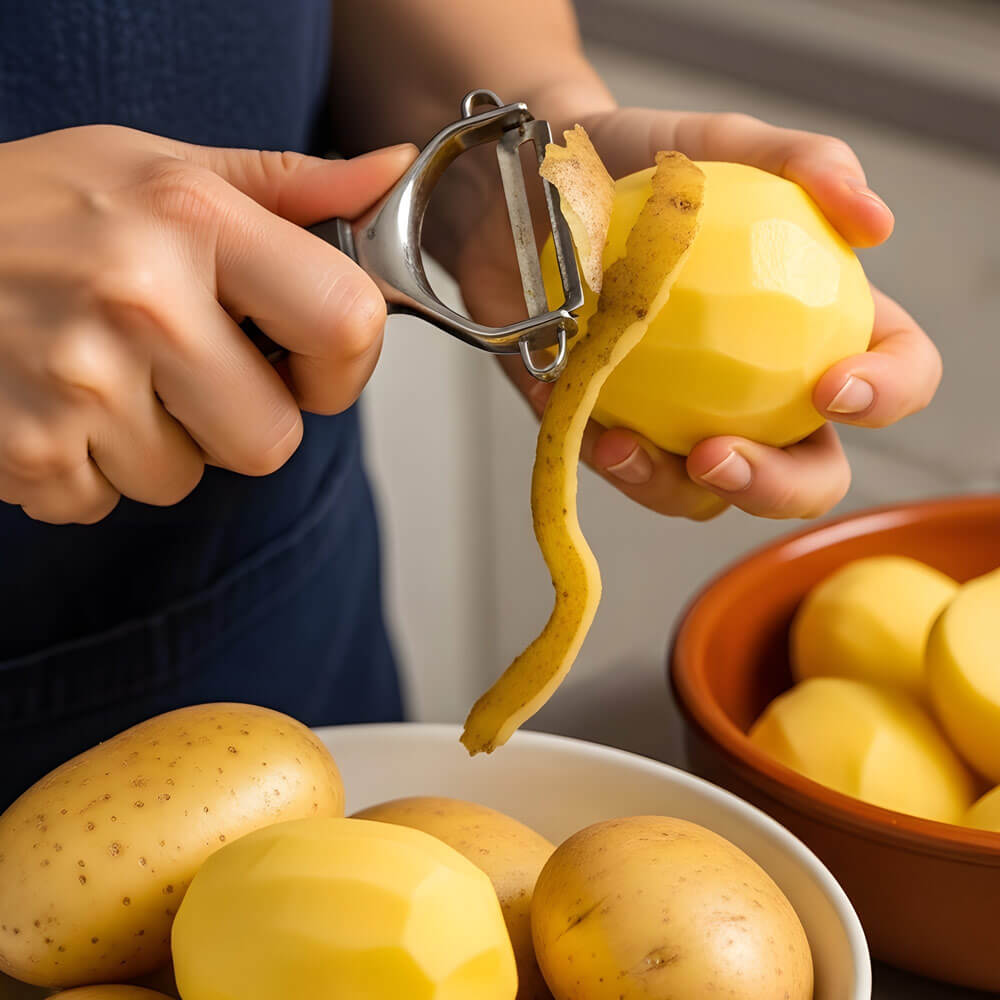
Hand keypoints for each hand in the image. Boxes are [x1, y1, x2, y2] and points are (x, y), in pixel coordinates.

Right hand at [0, 126, 415, 523]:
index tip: (308, 361)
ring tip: (100, 372)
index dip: (342, 365)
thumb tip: (388, 176)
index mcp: (194, 219)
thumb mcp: (161, 169)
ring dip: (155, 443)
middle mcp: (141, 299)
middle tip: (181, 367)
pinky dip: (86, 467)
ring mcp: (80, 381)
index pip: (348, 325)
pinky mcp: (31, 449)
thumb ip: (287, 188)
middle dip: (239, 419)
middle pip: (273, 439)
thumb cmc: (33, 207)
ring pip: (185, 479)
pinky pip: (107, 502)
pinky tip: (53, 400)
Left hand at [454, 106, 939, 520]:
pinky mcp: (616, 435)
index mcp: (815, 324)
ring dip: (670, 489)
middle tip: (718, 455)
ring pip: (706, 495)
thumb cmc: (637, 163)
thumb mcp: (721, 144)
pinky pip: (624, 473)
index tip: (831, 386)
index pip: (891, 373)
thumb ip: (803, 162)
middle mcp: (760, 389)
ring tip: (625, 450)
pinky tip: (593, 435)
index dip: (885, 395)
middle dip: (779, 488)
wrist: (530, 187)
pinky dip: (608, 462)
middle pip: (808, 473)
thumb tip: (876, 221)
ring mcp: (687, 421)